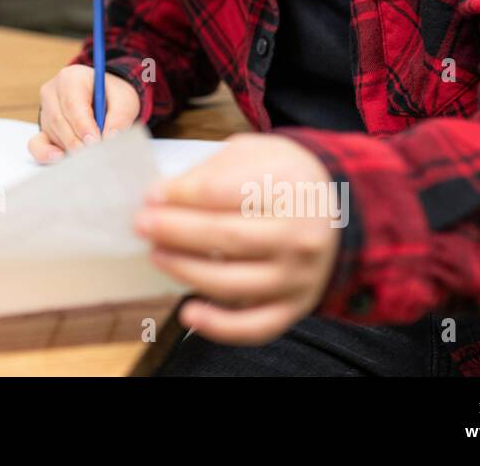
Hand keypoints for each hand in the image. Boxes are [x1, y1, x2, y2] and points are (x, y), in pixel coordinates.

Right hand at [27, 65, 140, 162]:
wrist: (103, 98)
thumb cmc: (112, 96)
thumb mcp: (124, 100)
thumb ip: (120, 117)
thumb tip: (110, 137)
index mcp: (71, 78)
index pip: (72, 103)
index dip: (83, 125)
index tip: (94, 141)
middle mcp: (53, 92)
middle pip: (59, 120)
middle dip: (77, 141)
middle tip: (94, 155)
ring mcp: (44, 111)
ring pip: (54, 134)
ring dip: (71, 147)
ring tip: (91, 156)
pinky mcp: (42, 129)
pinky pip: (37, 144)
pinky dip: (47, 154)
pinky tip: (60, 158)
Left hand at [134, 133, 341, 345]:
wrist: (338, 206)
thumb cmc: (284, 177)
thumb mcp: (254, 153)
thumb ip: (210, 171)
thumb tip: (163, 196)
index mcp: (289, 187)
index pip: (223, 192)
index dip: (180, 195)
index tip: (151, 195)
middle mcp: (299, 235)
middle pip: (226, 237)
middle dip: (174, 231)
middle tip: (141, 224)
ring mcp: (298, 276)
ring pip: (233, 282)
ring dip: (185, 270)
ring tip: (156, 254)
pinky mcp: (294, 307)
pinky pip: (255, 327)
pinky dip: (219, 327)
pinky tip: (189, 312)